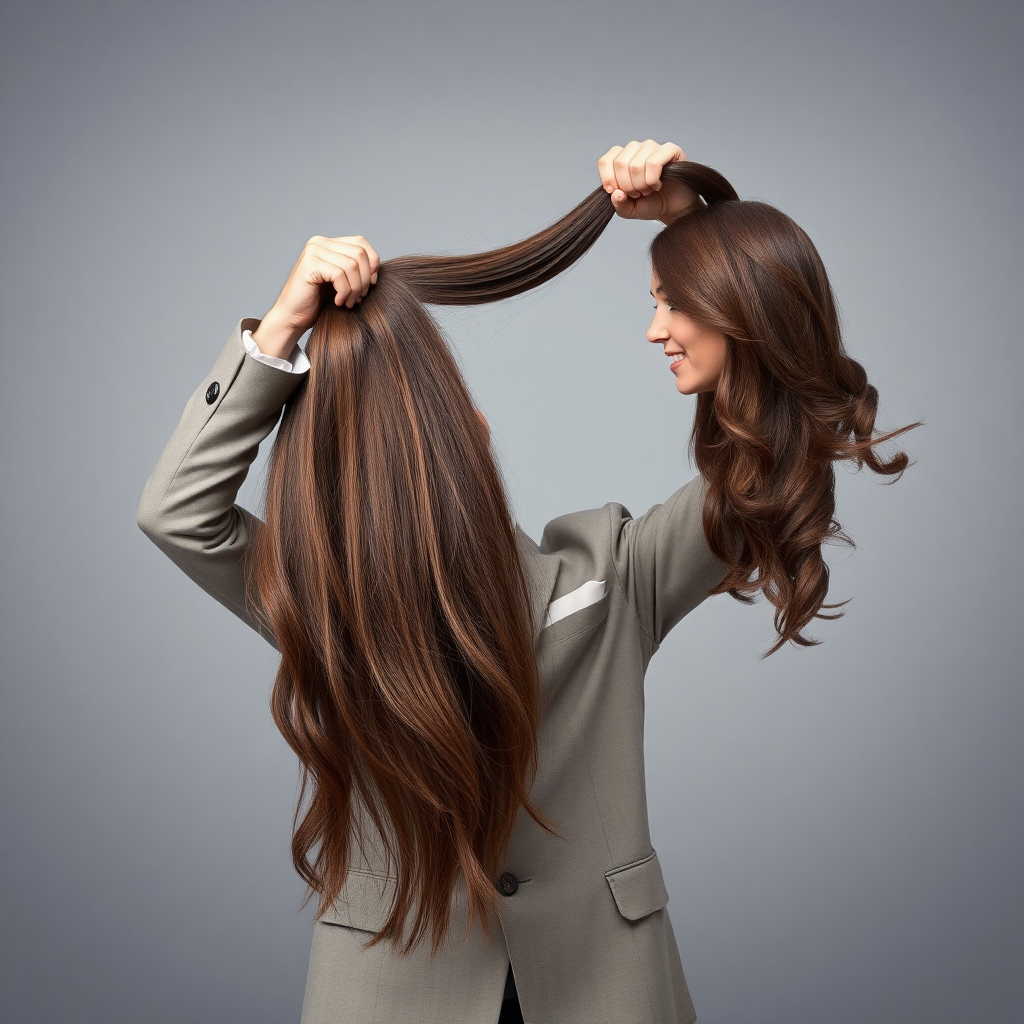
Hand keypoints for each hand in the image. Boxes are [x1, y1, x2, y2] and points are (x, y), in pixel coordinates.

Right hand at [252, 235, 380, 358]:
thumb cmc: (318, 303)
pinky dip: (345, 292)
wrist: (293, 318)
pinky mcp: (309, 264)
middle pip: (359, 253)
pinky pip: (340, 275)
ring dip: (356, 288)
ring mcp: (313, 251)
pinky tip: (339, 302)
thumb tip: (378, 266)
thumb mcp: (342, 282)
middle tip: (360, 298)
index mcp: (328, 243)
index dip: (372, 264)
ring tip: (350, 302)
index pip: (361, 242)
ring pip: (352, 265)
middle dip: (365, 279)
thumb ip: (355, 269)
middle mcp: (319, 242)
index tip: (370, 285)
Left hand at [597, 141, 700, 223]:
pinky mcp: (669, 149)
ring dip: (641, 185)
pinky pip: (653, 163)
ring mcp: (652, 147)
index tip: (618, 193)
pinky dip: (653, 180)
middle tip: (638, 193)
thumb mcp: (629, 210)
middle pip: (621, 164)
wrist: (673, 209)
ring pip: (636, 165)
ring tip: (648, 190)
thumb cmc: (651, 204)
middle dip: (628, 187)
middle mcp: (635, 148)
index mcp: (621, 158)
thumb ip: (618, 205)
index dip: (609, 180)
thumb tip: (616, 193)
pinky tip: (657, 185)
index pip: (605, 161)